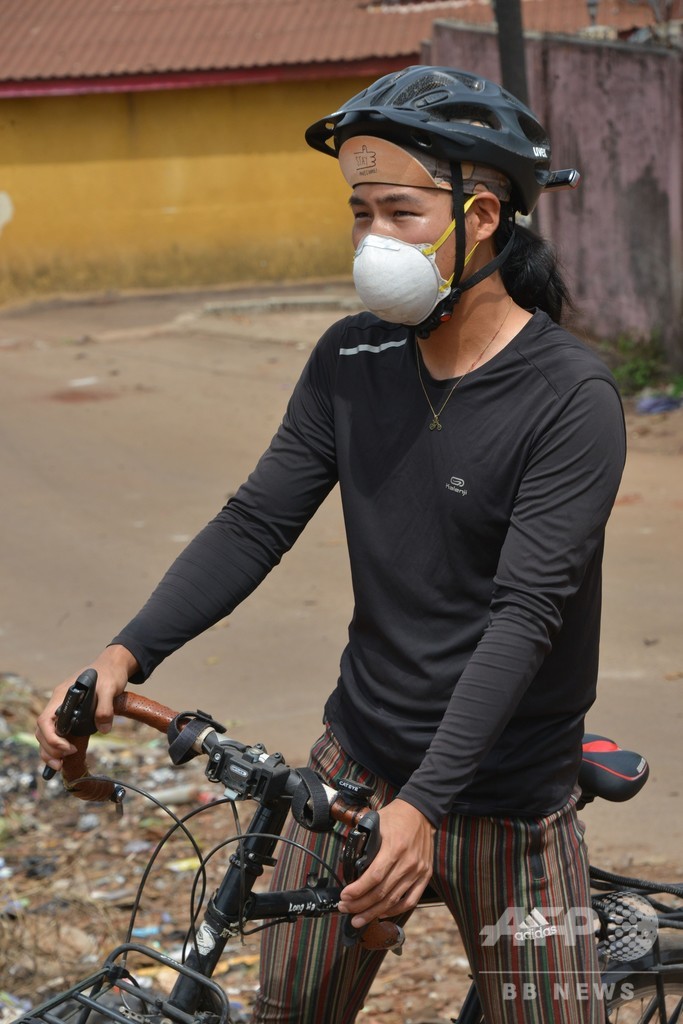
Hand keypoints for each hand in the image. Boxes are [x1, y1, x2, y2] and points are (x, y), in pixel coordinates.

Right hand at [35, 645, 138, 773]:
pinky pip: (56, 733)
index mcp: (61, 696)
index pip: (45, 720)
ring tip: (59, 765)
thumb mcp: (110, 687)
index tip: (67, 748)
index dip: (51, 738)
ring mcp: (61, 710)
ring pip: (45, 734)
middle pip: (42, 731)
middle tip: (62, 762)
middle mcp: (57, 704)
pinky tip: (61, 758)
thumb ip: (105, 707)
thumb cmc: (109, 673)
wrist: (112, 665)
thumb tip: (104, 729)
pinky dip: (56, 747)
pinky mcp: (69, 715)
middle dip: (49, 749)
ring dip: (49, 751)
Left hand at [337, 798, 434, 928]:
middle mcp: (408, 862)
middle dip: (360, 905)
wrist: (421, 812)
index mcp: (394, 848)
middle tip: (345, 909)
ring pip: (393, 900)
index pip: (374, 876)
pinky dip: (394, 910)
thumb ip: (363, 840)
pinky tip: (381, 913)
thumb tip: (348, 860)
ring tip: (358, 919)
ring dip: (374, 912)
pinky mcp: (425, 876)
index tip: (345, 896)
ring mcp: (418, 871)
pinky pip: (410, 900)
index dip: (358, 890)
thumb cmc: (396, 816)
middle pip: (382, 892)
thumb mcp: (376, 822)